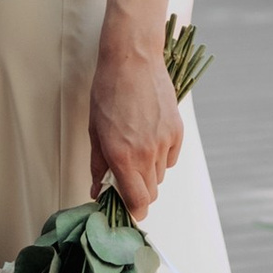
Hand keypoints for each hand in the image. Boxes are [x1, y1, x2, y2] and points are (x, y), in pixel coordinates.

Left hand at [88, 19, 183, 223]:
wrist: (133, 60)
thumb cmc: (107, 93)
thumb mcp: (94, 131)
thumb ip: (98, 165)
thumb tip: (98, 191)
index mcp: (122, 157)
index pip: (138, 202)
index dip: (133, 211)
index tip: (127, 210)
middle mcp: (146, 153)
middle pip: (150, 193)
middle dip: (137, 191)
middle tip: (125, 177)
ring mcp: (164, 142)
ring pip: (160, 175)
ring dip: (148, 173)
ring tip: (135, 150)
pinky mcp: (177, 130)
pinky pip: (170, 158)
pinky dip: (161, 156)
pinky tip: (149, 138)